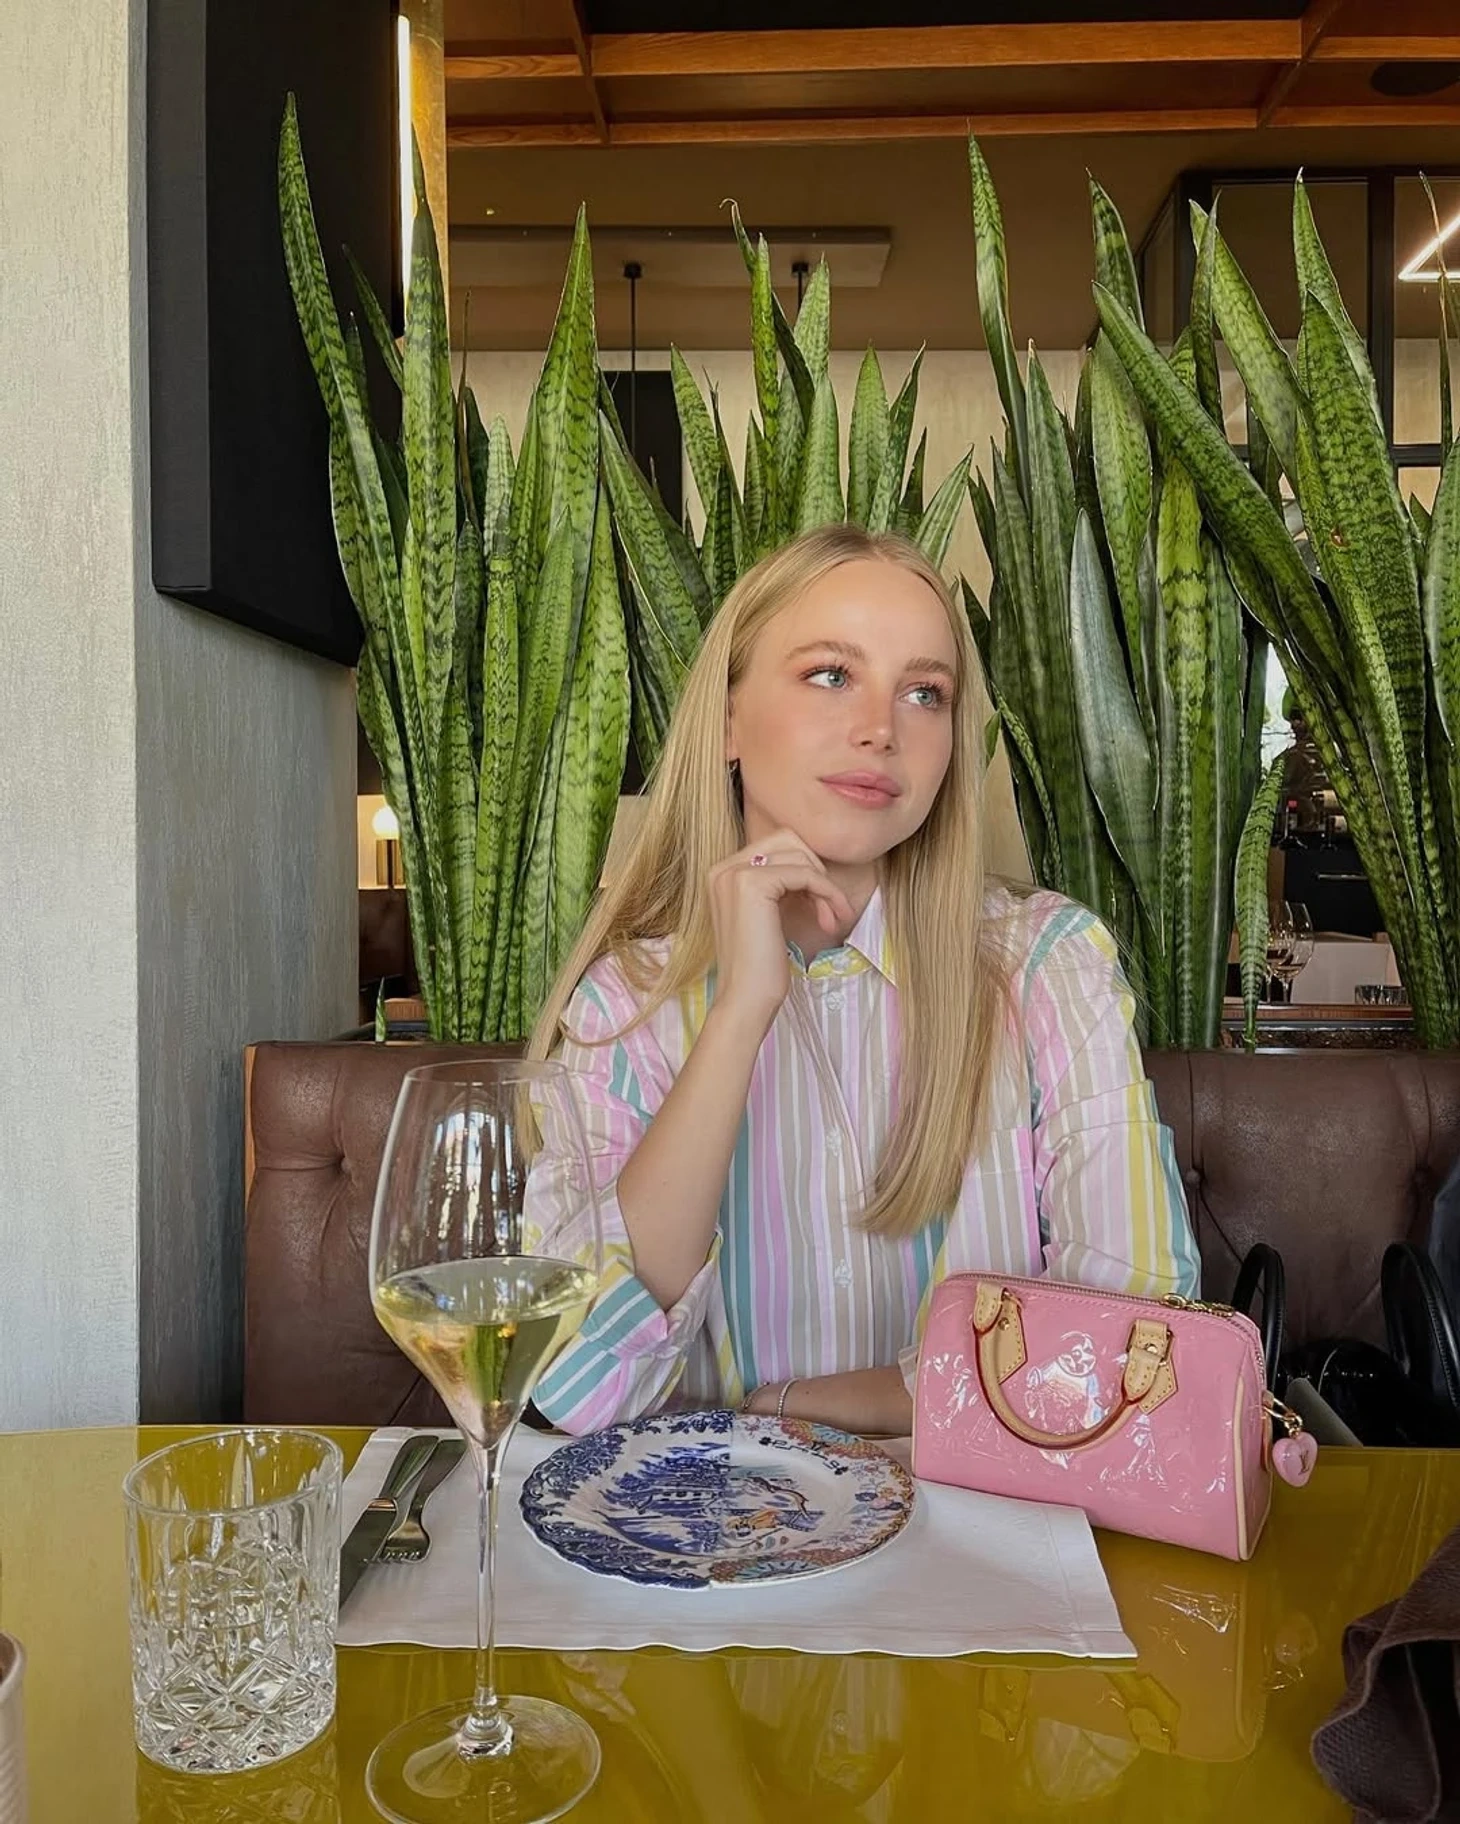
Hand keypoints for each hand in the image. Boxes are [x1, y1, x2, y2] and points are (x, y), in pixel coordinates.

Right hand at [707, 830, 854, 1030]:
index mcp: (723, 873)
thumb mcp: (768, 916)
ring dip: (825, 886)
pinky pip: (805, 873)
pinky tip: (829, 921)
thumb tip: (811, 864)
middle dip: (817, 871)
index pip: (777, 845)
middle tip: (829, 909)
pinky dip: (826, 894)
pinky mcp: (752, 884)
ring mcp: (735, 873)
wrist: (745, 1000)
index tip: (821, 906)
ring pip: (800, 855)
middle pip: (789, 840)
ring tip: (831, 919)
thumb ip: (778, 886)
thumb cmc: (760, 968)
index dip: (807, 870)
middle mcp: (723, 868)